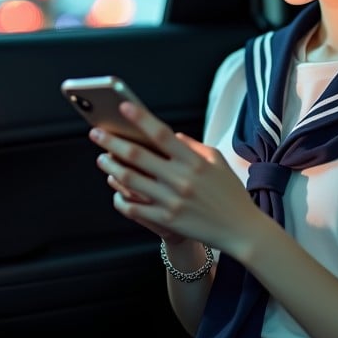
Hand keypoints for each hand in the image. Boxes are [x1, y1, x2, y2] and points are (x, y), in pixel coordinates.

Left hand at [90, 100, 261, 253]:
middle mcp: (181, 180)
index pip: (162, 134)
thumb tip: (171, 135)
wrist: (241, 230)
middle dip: (112, 142)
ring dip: (111, 167)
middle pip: (137, 156)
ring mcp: (172, 201)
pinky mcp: (167, 221)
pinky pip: (134, 208)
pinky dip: (121, 198)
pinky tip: (115, 191)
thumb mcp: (218, 162)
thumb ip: (194, 146)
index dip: (141, 119)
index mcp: (194, 162)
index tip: (124, 107)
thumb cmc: (230, 194)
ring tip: (102, 158)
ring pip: (130, 180)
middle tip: (97, 133)